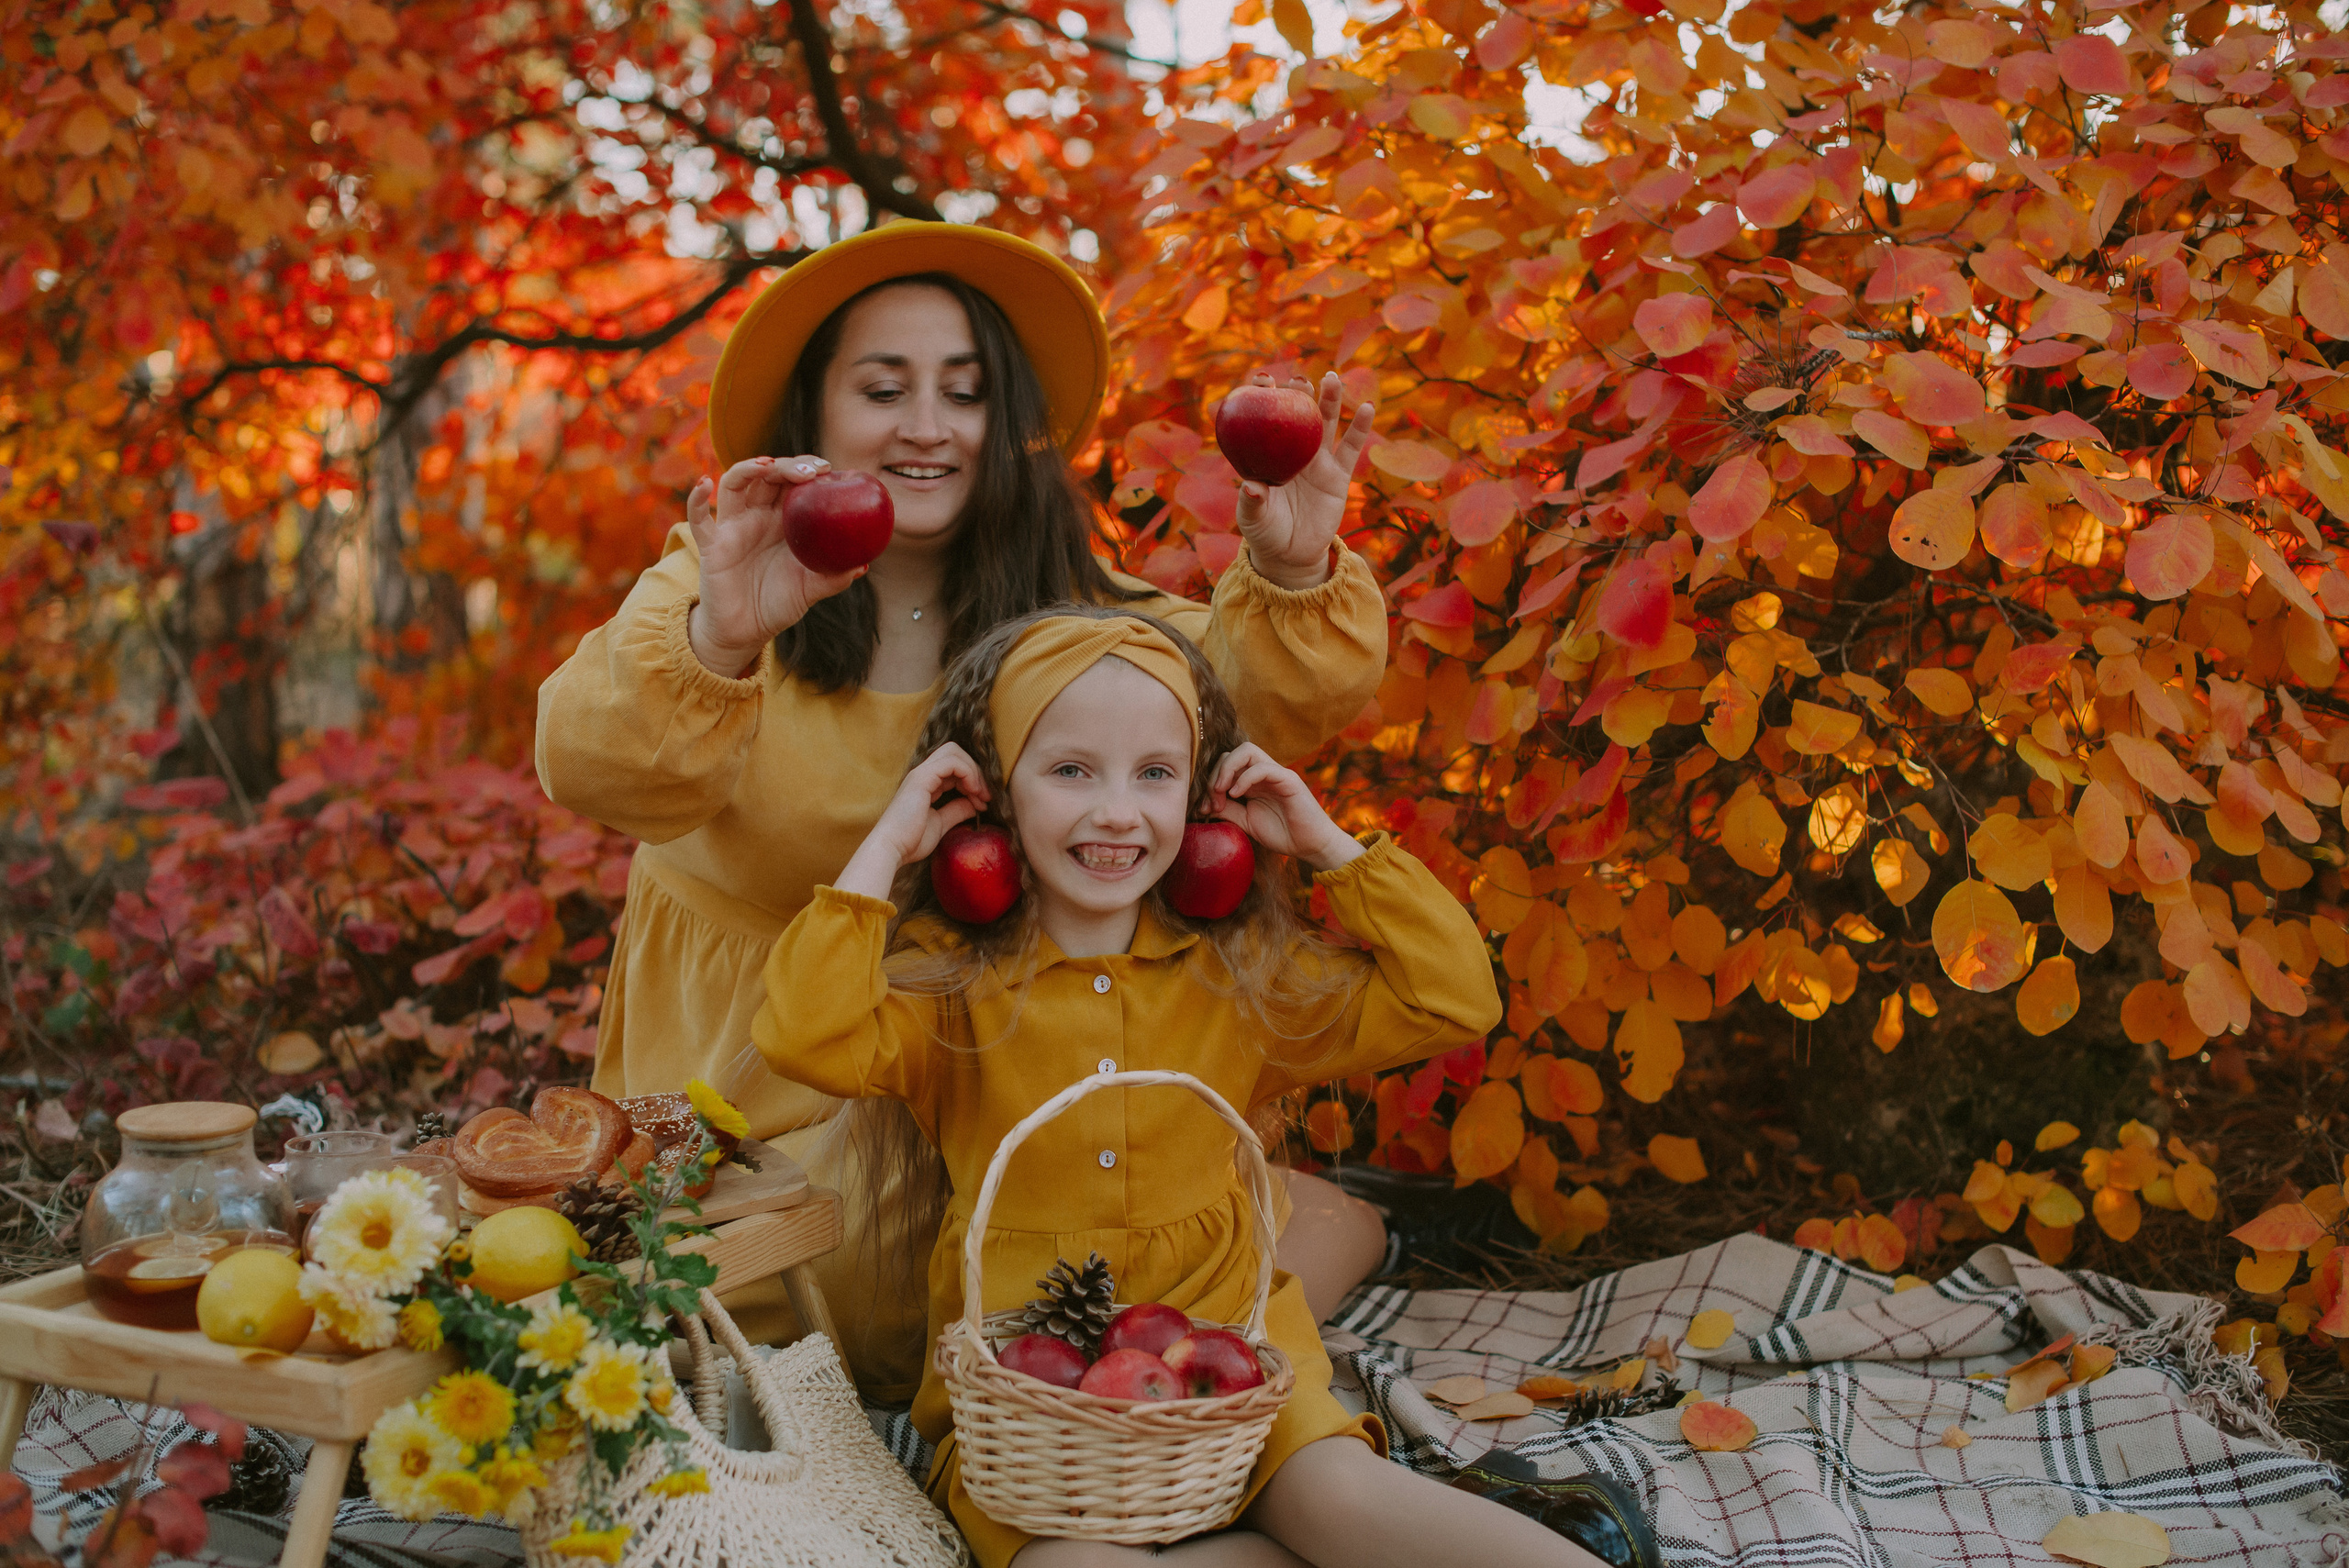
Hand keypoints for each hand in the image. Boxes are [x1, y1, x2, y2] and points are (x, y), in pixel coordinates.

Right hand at [686, 455, 859, 673]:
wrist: (746, 631)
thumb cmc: (778, 603)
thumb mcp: (810, 590)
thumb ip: (834, 577)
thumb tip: (863, 564)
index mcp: (784, 521)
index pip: (793, 482)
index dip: (807, 469)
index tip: (827, 469)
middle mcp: (758, 516)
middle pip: (767, 475)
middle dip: (786, 466)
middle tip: (809, 471)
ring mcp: (733, 527)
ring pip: (735, 484)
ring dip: (748, 469)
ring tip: (766, 465)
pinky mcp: (712, 545)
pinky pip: (698, 519)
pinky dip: (696, 500)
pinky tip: (704, 485)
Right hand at [835, 743, 992, 898]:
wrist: (890, 849)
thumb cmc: (910, 841)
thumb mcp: (941, 824)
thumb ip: (956, 810)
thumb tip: (974, 804)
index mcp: (925, 784)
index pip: (953, 767)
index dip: (973, 780)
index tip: (983, 803)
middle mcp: (922, 774)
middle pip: (955, 752)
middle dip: (976, 771)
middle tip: (986, 796)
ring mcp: (921, 773)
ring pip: (954, 752)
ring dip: (974, 771)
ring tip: (982, 795)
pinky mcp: (922, 778)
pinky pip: (952, 762)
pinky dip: (969, 773)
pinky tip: (974, 793)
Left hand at [1203, 743, 1360, 870]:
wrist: (1311, 846)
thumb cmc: (1283, 834)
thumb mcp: (1246, 822)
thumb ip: (1227, 810)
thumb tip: (1202, 805)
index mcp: (1253, 781)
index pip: (1225, 764)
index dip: (1210, 781)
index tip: (1205, 808)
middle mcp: (1263, 773)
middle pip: (1232, 753)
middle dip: (1215, 774)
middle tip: (1212, 801)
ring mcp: (1276, 773)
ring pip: (1246, 751)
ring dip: (1227, 769)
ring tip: (1221, 793)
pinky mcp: (1288, 779)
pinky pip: (1262, 767)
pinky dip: (1244, 778)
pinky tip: (1236, 795)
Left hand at [1233, 370, 1376, 591]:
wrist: (1292, 555)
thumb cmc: (1265, 533)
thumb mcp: (1254, 519)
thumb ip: (1252, 502)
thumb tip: (1251, 486)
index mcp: (1269, 456)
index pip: (1266, 420)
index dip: (1264, 398)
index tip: (1262, 380)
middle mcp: (1294, 452)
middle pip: (1298, 416)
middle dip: (1299, 394)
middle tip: (1300, 380)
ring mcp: (1318, 461)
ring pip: (1326, 424)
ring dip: (1330, 400)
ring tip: (1333, 378)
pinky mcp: (1339, 475)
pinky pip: (1351, 448)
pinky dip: (1359, 427)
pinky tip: (1366, 407)